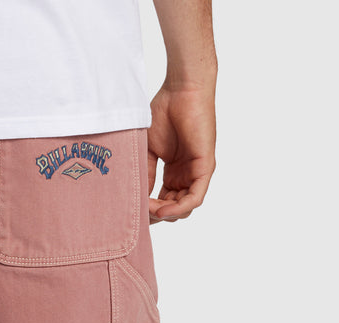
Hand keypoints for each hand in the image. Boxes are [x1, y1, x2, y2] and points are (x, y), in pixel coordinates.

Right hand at [147, 83, 215, 222]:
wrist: (181, 90)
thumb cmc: (165, 112)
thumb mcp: (148, 150)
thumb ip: (146, 174)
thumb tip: (139, 197)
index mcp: (175, 172)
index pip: (163, 202)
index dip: (149, 211)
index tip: (132, 211)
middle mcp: (186, 175)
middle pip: (173, 209)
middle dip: (155, 216)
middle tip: (138, 215)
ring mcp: (197, 172)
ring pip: (184, 208)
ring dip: (165, 214)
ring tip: (148, 211)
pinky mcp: (205, 167)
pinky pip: (194, 198)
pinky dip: (179, 208)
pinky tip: (162, 210)